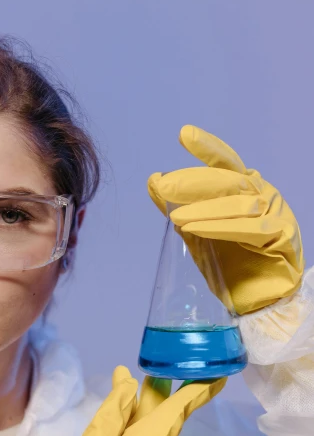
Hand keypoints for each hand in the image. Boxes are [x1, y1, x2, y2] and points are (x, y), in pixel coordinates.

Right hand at [51, 366, 225, 435]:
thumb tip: (128, 382)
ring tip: (132, 383)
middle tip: (162, 361)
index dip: (198, 390)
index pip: (178, 409)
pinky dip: (142, 421)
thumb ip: (111, 414)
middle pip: (168, 416)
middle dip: (167, 389)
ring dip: (152, 404)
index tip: (216, 373)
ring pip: (158, 428)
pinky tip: (126, 415)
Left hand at [148, 125, 303, 314]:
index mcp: (245, 189)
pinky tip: (196, 229)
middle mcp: (262, 196)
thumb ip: (179, 207)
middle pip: (229, 181)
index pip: (226, 163)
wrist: (260, 300)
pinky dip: (221, 227)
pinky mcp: (281, 236)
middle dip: (194, 182)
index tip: (184, 135)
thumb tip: (153, 181)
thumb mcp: (198, 232)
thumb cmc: (233, 264)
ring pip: (238, 203)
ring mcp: (275, 214)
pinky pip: (251, 228)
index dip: (207, 149)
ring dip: (204, 208)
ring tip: (176, 216)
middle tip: (164, 186)